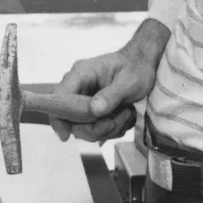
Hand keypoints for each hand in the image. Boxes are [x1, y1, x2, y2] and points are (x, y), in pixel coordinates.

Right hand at [48, 18, 169, 144]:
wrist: (143, 66)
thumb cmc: (136, 68)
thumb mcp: (128, 81)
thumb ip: (111, 95)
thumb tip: (94, 110)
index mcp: (81, 74)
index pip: (59, 98)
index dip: (59, 117)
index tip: (65, 136)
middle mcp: (78, 88)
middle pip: (71, 119)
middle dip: (97, 127)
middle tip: (119, 118)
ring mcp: (84, 100)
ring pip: (85, 128)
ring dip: (108, 128)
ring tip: (126, 113)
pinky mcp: (92, 111)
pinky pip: (96, 129)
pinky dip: (113, 129)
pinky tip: (124, 116)